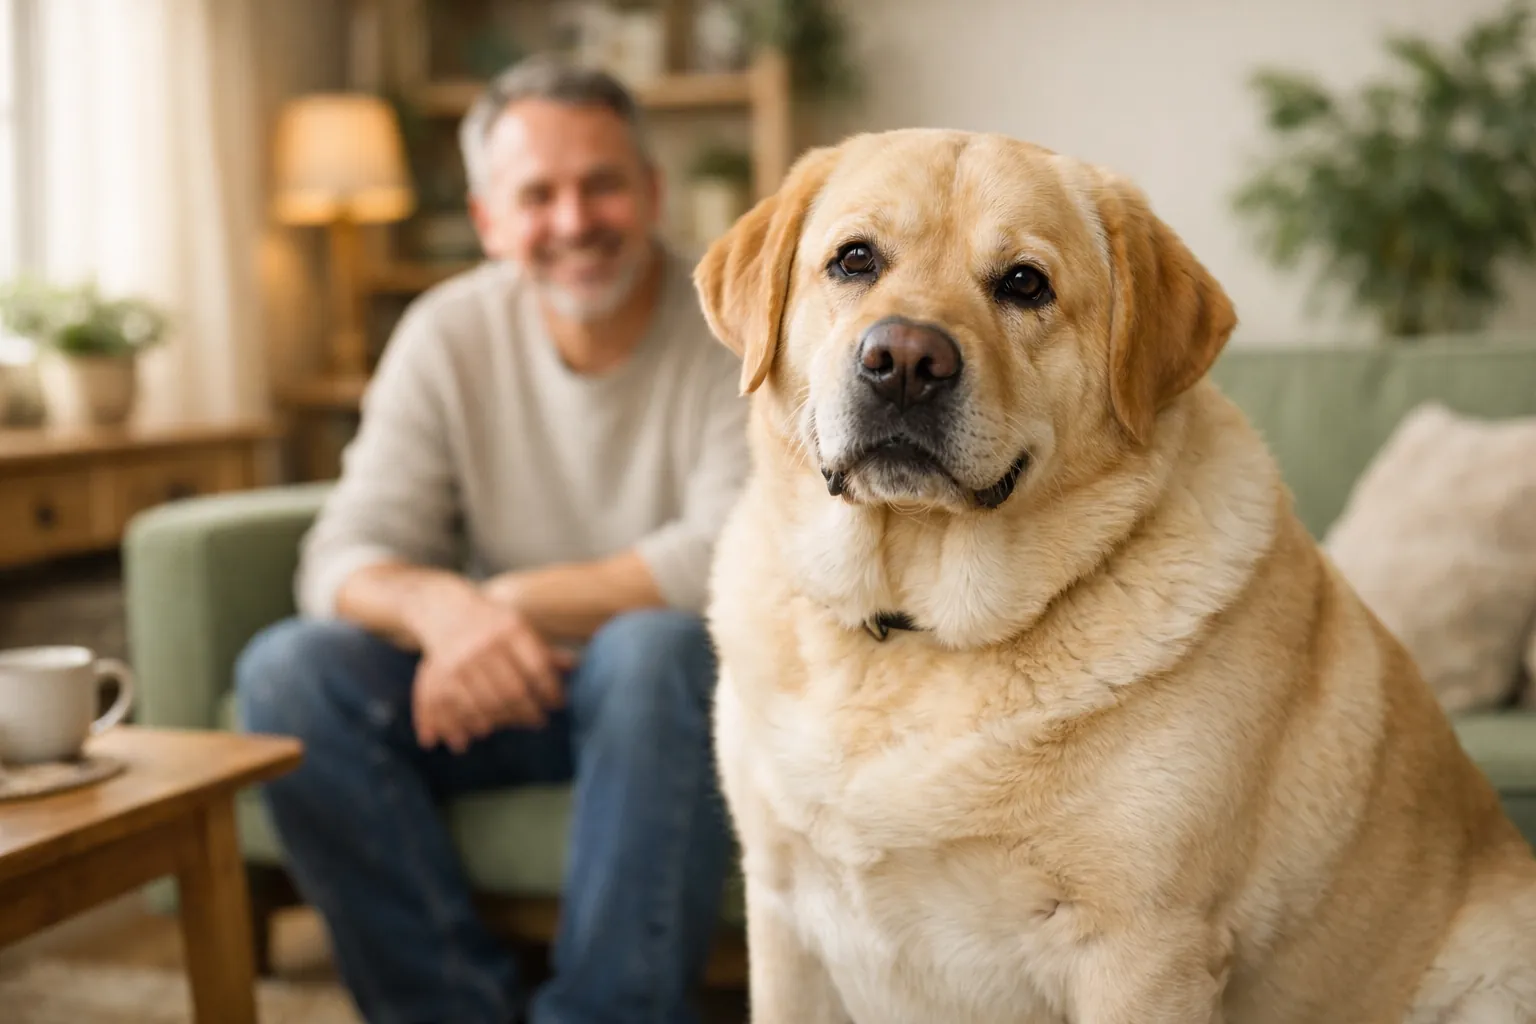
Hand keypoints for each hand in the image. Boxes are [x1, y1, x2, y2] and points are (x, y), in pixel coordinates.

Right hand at [410, 589, 572, 752]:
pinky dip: (470, 725)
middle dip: (530, 711)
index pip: (538, 668)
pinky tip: (482, 731)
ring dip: (506, 720)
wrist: (445, 608)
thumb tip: (576, 667)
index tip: (558, 703)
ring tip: (517, 722)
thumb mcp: (520, 627)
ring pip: (489, 705)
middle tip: (540, 720)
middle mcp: (485, 645)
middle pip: (514, 692)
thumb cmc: (493, 622)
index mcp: (511, 629)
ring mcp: (461, 662)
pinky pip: (459, 710)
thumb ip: (544, 651)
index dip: (551, 691)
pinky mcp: (441, 676)